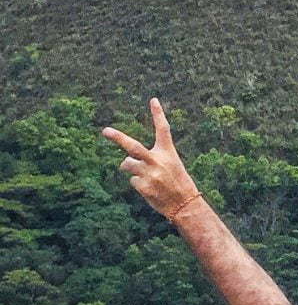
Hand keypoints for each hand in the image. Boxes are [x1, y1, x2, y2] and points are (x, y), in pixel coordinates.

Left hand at [103, 99, 202, 219]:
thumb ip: (146, 160)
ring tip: (147, 176)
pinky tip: (150, 189)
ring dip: (131, 168)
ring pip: (128, 165)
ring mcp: (149, 174)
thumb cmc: (177, 182)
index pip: (163, 129)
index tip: (153, 100)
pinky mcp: (143, 187)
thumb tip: (121, 163)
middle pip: (133, 147)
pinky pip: (132, 181)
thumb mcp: (169, 166)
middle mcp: (157, 161)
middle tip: (105, 131)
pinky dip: (138, 183)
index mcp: (168, 152)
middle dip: (118, 138)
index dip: (158, 114)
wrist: (184, 204)